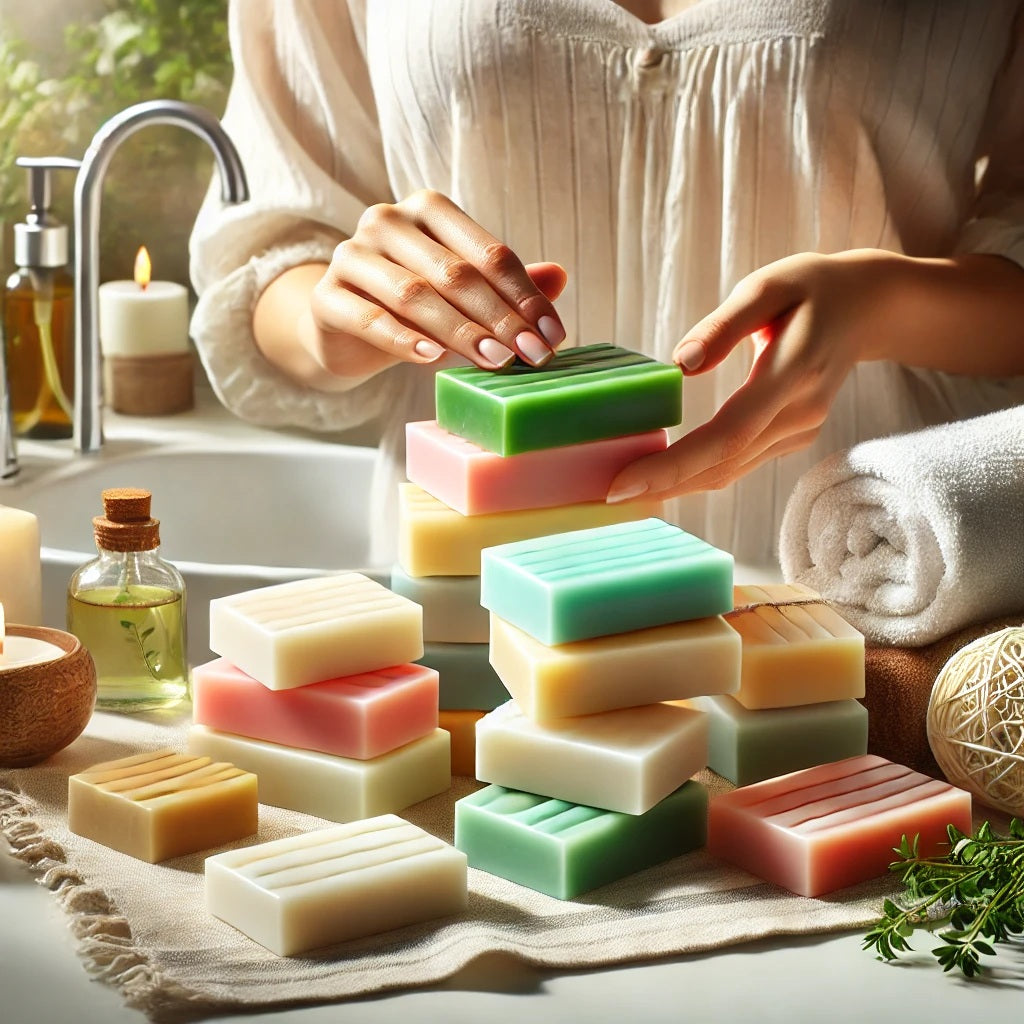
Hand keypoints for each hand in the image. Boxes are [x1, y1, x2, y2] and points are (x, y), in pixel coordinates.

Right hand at [309, 189, 567, 375]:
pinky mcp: (326, 297)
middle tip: (531, 354)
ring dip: (460, 331)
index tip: (552, 334)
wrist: (341, 326)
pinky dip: (402, 339)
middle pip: (455, 273)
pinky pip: (369, 318)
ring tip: (494, 361)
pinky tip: (431, 358)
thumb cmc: (411, 304)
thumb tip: (560, 276)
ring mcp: (351, 256)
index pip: (487, 252)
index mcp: (428, 210)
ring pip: (415, 294)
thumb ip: (504, 284)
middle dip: (499, 317)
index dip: (524, 295)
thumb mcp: (460, 292)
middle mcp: (387, 221)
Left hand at [606, 249, 904, 502]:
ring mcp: (799, 431)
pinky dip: (700, 473)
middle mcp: (798, 414)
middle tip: (607, 497)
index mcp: (791, 374)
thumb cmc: (812, 288)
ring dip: (678, 486)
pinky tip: (664, 475)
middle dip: (664, 484)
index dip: (673, 466)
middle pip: (723, 464)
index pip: (726, 435)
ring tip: (625, 492)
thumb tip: (680, 364)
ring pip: (730, 471)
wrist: (869, 307)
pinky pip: (739, 463)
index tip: (623, 484)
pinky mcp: (793, 436)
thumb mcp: (768, 286)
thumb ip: (725, 325)